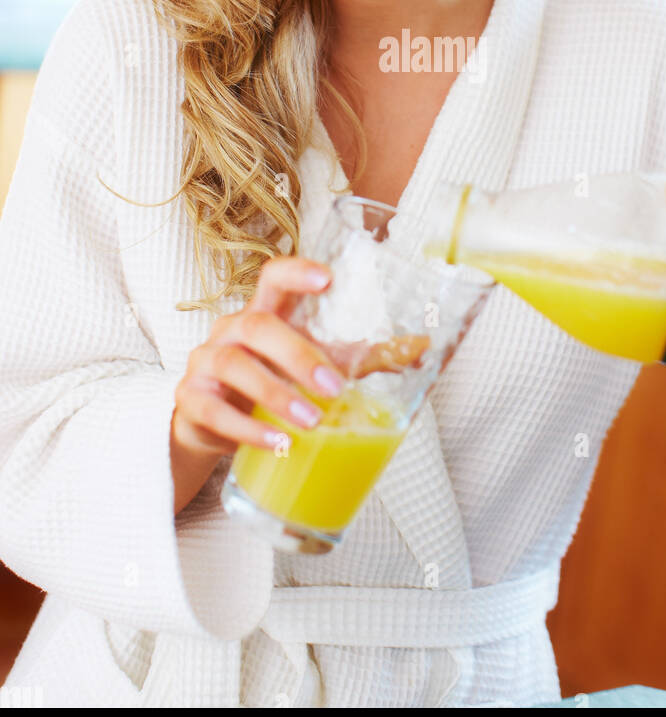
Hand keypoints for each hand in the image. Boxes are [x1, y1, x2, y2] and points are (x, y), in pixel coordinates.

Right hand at [172, 255, 347, 457]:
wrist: (214, 423)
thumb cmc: (272, 381)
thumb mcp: (314, 365)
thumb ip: (363, 357)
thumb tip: (422, 350)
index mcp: (264, 312)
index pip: (273, 277)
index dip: (296, 272)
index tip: (327, 278)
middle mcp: (230, 328)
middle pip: (258, 327)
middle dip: (298, 355)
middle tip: (334, 388)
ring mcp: (205, 361)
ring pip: (234, 366)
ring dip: (275, 394)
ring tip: (312, 421)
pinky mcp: (191, 398)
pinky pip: (214, 410)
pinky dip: (248, 429)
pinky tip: (278, 444)